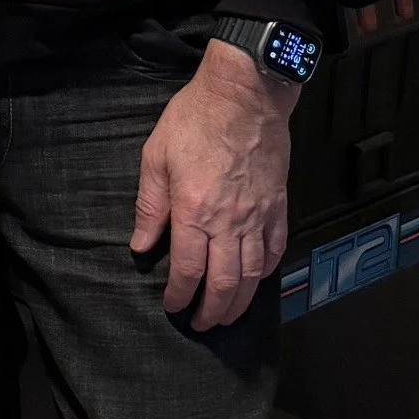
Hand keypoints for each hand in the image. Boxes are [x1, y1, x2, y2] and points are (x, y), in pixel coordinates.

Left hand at [130, 39, 294, 329]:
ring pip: (252, 275)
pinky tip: (256, 279)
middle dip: (211, 311)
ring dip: (239, 302)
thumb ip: (150, 207)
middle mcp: (229, 222)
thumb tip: (141, 246)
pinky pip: (275, 250)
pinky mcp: (278, 206)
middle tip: (201, 324)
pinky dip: (265, 272)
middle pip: (224, 283)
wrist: (246, 94)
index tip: (172, 307)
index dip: (179, 296)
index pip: (188, 270)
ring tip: (228, 316)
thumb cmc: (195, 119)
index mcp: (194, 212)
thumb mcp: (156, 157)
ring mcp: (258, 216)